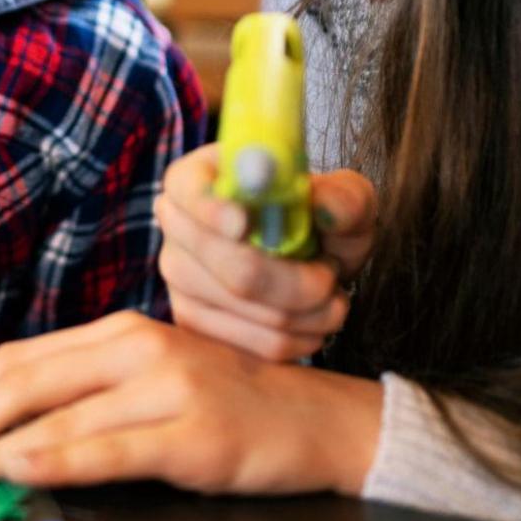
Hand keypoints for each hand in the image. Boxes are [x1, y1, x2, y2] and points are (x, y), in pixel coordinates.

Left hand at [0, 312, 381, 493]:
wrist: (320, 420)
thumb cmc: (227, 405)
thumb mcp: (149, 381)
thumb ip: (77, 391)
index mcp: (122, 331)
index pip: (22, 358)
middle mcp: (138, 347)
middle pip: (25, 381)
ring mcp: (166, 387)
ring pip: (56, 418)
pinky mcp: (190, 433)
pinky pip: (106, 449)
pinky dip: (53, 459)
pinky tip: (15, 470)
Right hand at [157, 145, 376, 360]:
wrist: (311, 262)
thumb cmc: (318, 221)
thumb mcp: (344, 199)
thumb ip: (344, 197)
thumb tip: (325, 207)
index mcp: (198, 177)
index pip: (187, 188)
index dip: (213, 209)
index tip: (245, 224)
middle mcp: (176, 226)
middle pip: (230, 265)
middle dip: (298, 279)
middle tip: (331, 272)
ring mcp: (178, 279)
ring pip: (250, 308)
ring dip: (310, 310)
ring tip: (328, 292)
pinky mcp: (193, 325)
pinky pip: (254, 343)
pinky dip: (301, 337)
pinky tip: (312, 318)